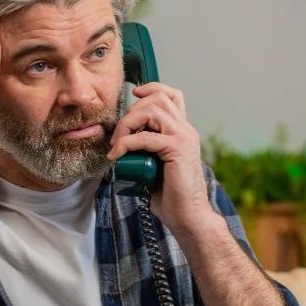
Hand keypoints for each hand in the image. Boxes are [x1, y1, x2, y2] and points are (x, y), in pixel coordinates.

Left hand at [107, 83, 217, 235]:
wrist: (188, 216)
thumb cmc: (171, 196)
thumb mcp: (155, 164)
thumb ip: (146, 149)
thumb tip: (121, 144)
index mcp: (182, 131)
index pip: (172, 95)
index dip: (152, 88)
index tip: (133, 95)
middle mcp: (186, 130)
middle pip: (157, 99)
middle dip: (131, 112)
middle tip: (118, 136)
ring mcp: (184, 138)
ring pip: (152, 111)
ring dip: (128, 124)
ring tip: (118, 144)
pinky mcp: (178, 150)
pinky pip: (146, 137)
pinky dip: (126, 144)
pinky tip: (117, 155)